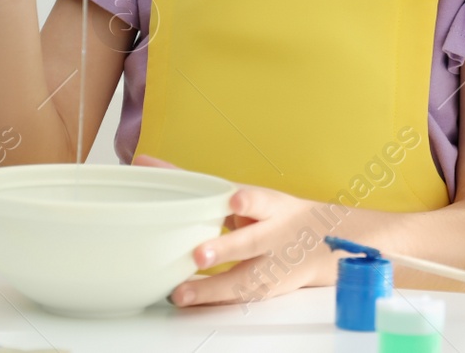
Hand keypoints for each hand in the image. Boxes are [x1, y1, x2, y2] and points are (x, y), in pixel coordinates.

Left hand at [132, 154, 336, 306]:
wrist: (323, 243)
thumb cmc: (272, 214)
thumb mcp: (244, 193)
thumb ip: (193, 181)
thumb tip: (141, 163)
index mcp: (269, 207)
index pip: (261, 200)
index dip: (249, 202)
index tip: (235, 200)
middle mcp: (272, 237)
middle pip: (251, 243)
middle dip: (226, 249)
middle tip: (200, 254)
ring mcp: (270, 267)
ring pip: (244, 279)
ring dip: (212, 288)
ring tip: (182, 293)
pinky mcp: (264, 290)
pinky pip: (237, 298)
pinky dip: (213, 301)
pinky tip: (189, 302)